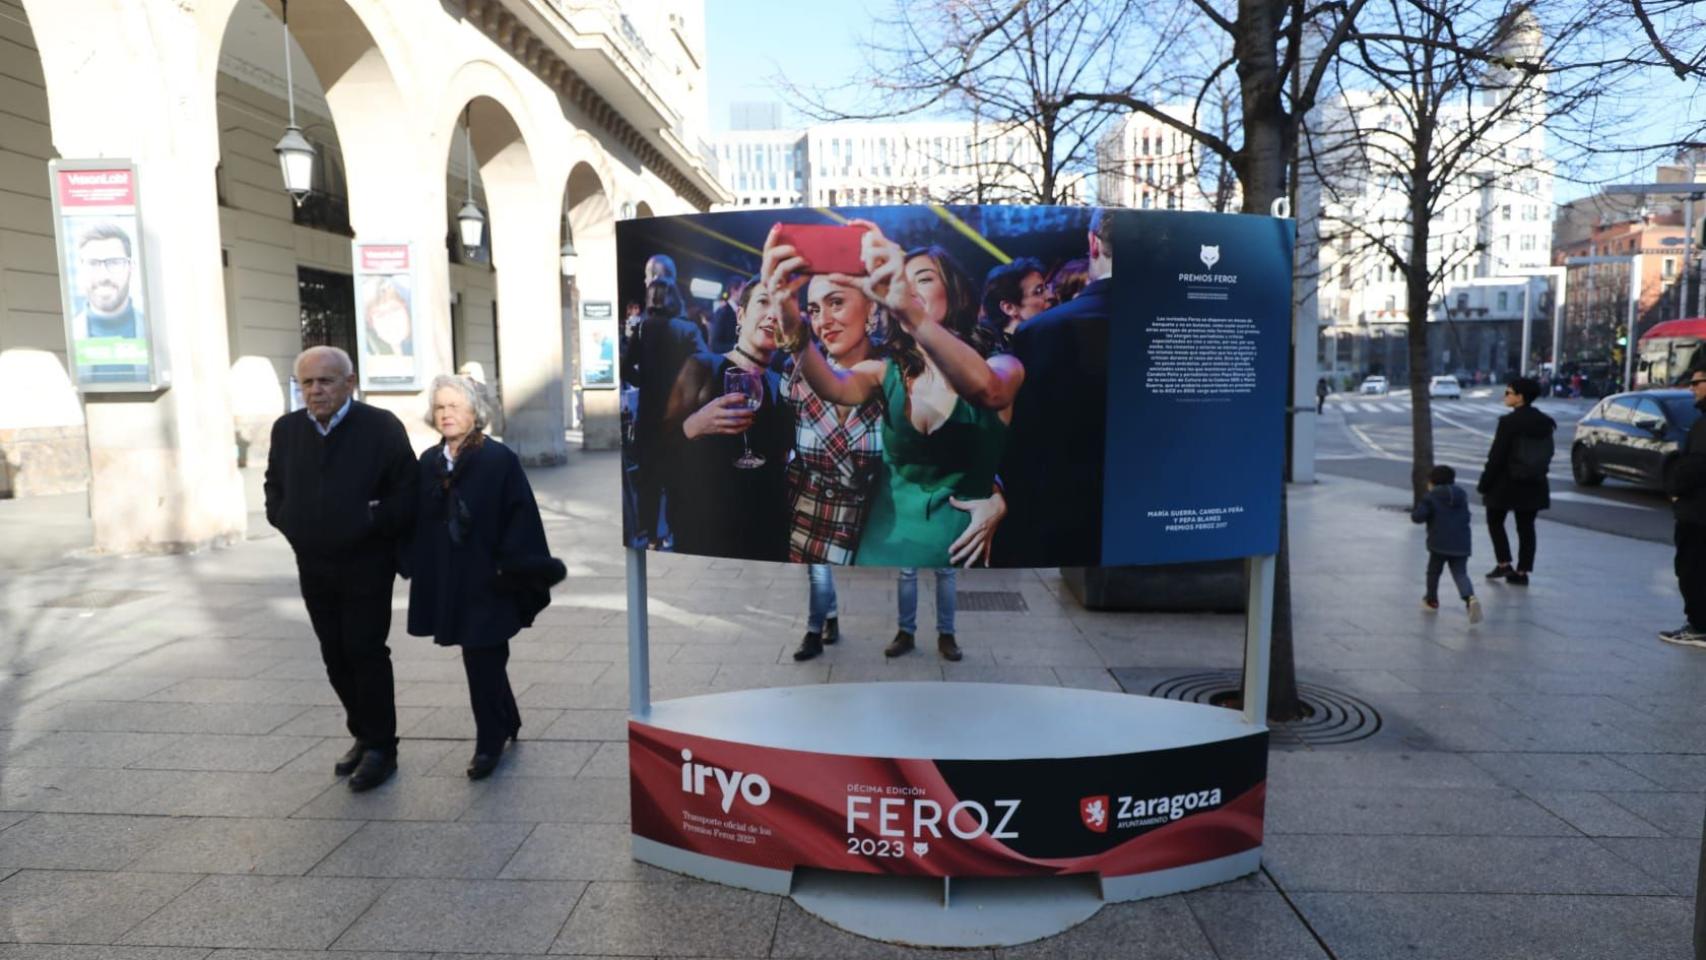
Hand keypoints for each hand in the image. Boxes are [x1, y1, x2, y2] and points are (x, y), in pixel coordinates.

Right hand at [683, 393, 754, 438]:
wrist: (697, 424)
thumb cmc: (708, 411)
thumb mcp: (714, 402)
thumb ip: (726, 399)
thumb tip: (741, 396)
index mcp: (715, 405)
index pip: (726, 400)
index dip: (736, 398)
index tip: (745, 397)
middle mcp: (716, 414)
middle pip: (733, 413)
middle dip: (745, 413)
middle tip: (752, 411)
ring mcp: (718, 423)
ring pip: (734, 423)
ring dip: (745, 421)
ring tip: (752, 419)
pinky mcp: (720, 430)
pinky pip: (733, 430)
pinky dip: (742, 428)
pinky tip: (746, 426)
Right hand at [761, 225, 810, 347]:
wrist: (789, 319)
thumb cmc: (791, 293)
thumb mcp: (789, 276)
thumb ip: (792, 263)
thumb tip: (806, 247)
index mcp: (768, 270)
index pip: (766, 250)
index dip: (772, 237)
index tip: (779, 225)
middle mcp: (767, 278)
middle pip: (771, 258)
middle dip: (785, 250)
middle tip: (798, 249)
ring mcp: (773, 289)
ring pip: (781, 270)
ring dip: (795, 263)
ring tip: (807, 261)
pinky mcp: (782, 298)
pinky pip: (792, 285)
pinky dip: (802, 278)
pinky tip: (809, 275)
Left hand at [845, 219, 915, 329]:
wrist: (895, 304)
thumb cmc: (881, 291)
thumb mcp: (861, 283)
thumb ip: (847, 278)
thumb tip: (830, 276)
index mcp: (883, 249)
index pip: (873, 230)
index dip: (862, 223)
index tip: (849, 223)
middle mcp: (890, 249)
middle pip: (869, 239)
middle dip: (863, 255)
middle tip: (867, 270)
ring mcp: (896, 256)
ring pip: (871, 253)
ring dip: (868, 270)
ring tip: (875, 279)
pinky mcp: (898, 266)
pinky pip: (876, 272)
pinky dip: (874, 282)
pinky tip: (883, 286)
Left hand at [947, 491, 1006, 566]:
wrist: (999, 507)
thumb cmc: (985, 505)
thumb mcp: (972, 503)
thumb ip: (960, 503)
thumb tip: (950, 498)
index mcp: (976, 526)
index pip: (965, 539)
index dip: (957, 545)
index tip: (950, 551)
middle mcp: (981, 534)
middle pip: (970, 548)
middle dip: (961, 555)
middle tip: (952, 561)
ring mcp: (986, 537)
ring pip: (979, 551)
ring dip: (972, 560)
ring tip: (966, 567)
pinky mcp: (990, 538)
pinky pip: (989, 550)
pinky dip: (988, 558)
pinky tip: (986, 566)